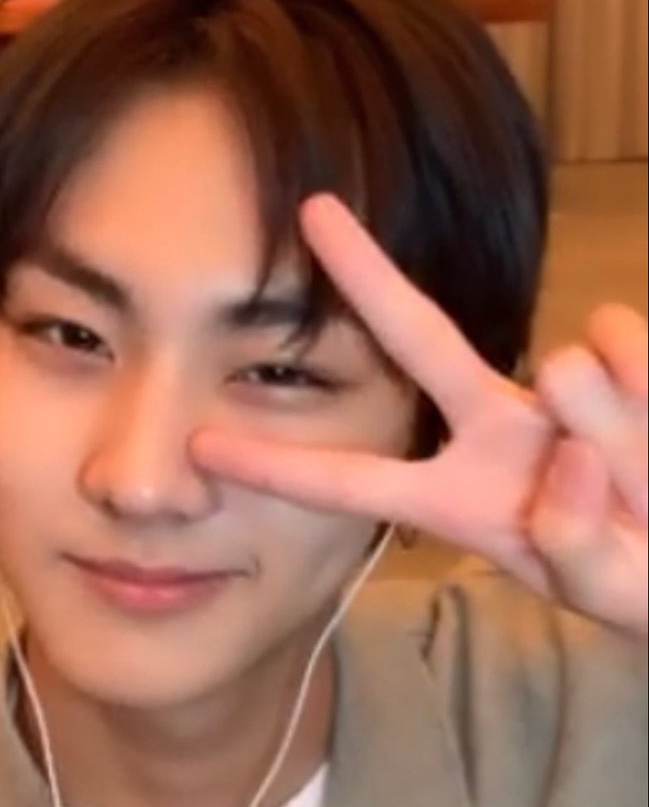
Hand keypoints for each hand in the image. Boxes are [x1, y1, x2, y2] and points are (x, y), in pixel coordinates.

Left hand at [191, 195, 647, 636]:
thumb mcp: (611, 597)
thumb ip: (581, 553)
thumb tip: (568, 453)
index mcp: (459, 502)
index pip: (354, 482)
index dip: (280, 466)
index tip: (200, 446)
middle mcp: (494, 430)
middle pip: (419, 339)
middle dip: (366, 277)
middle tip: (312, 209)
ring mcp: (557, 391)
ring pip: (564, 369)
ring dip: (615, 432)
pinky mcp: (622, 356)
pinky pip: (618, 339)